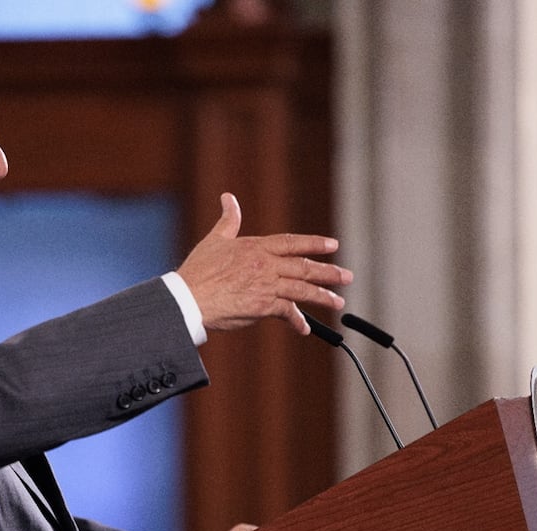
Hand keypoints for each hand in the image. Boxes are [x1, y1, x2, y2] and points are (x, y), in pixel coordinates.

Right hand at [176, 193, 352, 334]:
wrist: (188, 298)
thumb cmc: (198, 270)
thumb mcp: (215, 239)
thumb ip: (228, 220)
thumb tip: (229, 198)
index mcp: (256, 247)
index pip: (292, 243)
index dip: (314, 243)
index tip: (333, 245)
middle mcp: (265, 265)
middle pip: (304, 267)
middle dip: (328, 272)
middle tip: (347, 276)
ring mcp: (266, 286)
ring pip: (302, 290)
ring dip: (322, 296)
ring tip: (338, 302)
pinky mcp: (262, 306)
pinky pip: (287, 313)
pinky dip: (297, 320)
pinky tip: (304, 327)